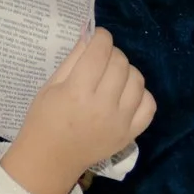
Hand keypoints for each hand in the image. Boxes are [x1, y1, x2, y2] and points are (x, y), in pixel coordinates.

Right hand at [1, 28, 155, 193]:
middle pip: (120, 63)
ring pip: (137, 80)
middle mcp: (102, 106)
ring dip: (126, 71)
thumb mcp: (50, 86)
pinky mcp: (130, 134)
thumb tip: (90, 35)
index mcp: (77, 92)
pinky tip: (126, 95)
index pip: (99, 52)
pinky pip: (149, 105)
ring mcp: (120, 122)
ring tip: (113, 76)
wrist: (51, 159)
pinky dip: (141, 94)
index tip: (97, 37)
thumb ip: (73, 59)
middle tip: (101, 59)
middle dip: (112, 53)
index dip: (101, 37)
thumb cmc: (44, 120)